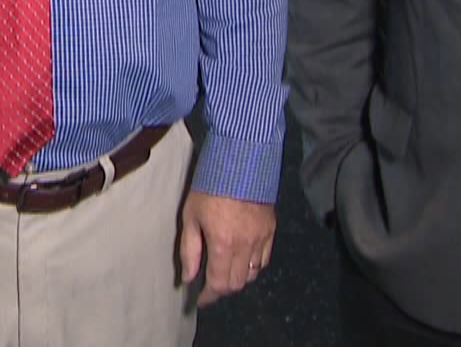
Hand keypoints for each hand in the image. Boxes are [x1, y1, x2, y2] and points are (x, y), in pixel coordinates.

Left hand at [178, 191, 276, 305]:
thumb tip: (188, 277)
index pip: (219, 284)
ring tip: (225, 272)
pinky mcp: (271, 230)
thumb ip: (190, 250)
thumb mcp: (191, 216)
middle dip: (222, 289)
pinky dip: (253, 266)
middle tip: (210, 286)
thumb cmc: (210, 186)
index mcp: (223, 244)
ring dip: (237, 278)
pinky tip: (242, 259)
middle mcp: (246, 246)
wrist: (241, 160)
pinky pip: (264, 259)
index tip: (200, 300)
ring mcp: (262, 238)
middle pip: (237, 284)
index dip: (209, 297)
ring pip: (252, 274)